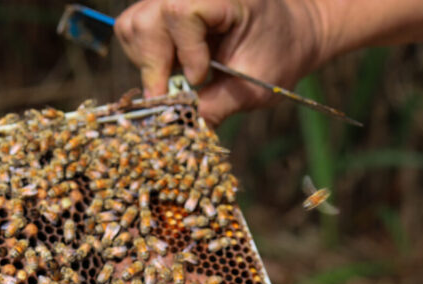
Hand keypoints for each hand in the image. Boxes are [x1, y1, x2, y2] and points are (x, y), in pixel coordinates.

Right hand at [115, 0, 335, 123]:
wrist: (289, 32)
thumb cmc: (278, 54)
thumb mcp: (253, 88)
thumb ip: (215, 108)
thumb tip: (179, 133)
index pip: (179, 13)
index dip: (186, 52)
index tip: (201, 78)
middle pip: (142, 22)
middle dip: (155, 64)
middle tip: (179, 89)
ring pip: (132, 28)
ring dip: (150, 62)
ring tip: (181, 75)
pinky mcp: (163, 10)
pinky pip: (137, 33)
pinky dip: (151, 58)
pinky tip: (178, 66)